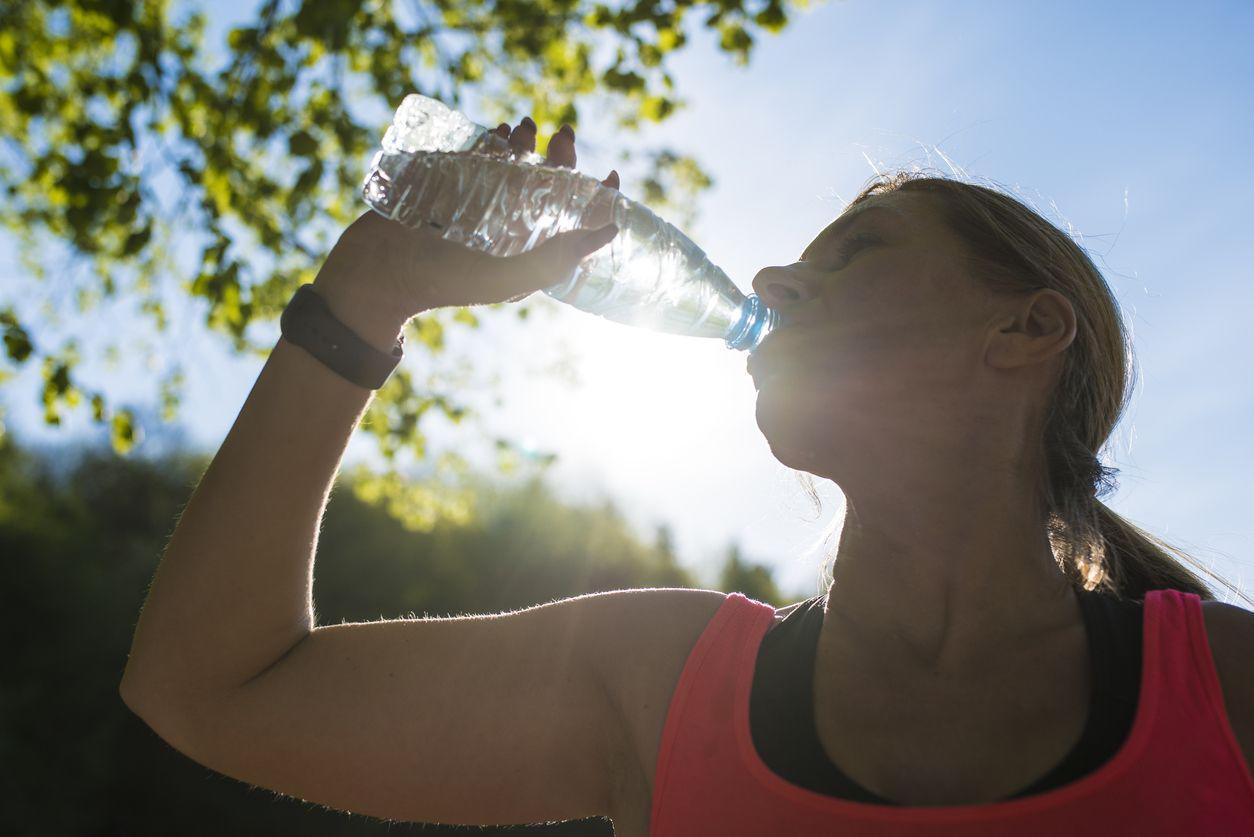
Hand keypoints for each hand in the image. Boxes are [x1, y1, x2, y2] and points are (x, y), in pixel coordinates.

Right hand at [313, 116, 620, 337]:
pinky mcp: (447, 187)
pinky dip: (491, 141)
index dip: (593, 198)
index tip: (609, 173)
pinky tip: (500, 131)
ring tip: (526, 126)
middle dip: (560, 157)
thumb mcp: (509, 277)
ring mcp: (475, 207)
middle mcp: (506, 231)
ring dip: (526, 143)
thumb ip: (557, 258)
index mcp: (525, 255)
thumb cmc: (444, 281)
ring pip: (514, 168)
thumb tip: (613, 231)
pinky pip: (477, 158)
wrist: (377, 272)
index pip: (569, 222)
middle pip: (546, 187)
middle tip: (564, 134)